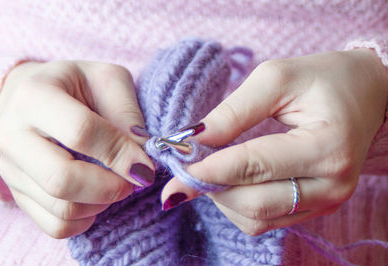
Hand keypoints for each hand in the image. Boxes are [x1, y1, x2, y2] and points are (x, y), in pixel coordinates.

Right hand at [0, 61, 154, 237]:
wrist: (35, 97)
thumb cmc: (76, 85)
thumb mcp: (108, 81)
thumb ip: (127, 113)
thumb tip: (143, 156)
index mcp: (35, 95)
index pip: (81, 132)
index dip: (120, 154)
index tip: (146, 167)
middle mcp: (12, 135)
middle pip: (62, 179)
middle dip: (110, 187)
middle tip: (134, 180)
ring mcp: (10, 169)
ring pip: (60, 208)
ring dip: (102, 203)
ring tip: (116, 184)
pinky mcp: (18, 193)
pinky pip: (55, 225)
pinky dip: (86, 219)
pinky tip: (97, 198)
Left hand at [161, 48, 387, 234]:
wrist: (366, 94)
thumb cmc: (323, 79)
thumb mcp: (277, 78)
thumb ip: (233, 111)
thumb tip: (193, 139)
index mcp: (326, 147)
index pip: (254, 166)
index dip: (209, 168)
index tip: (175, 164)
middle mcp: (330, 185)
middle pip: (253, 203)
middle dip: (210, 187)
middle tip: (184, 168)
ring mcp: (325, 202)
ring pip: (255, 219)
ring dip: (221, 198)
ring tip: (209, 169)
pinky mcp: (316, 208)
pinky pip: (264, 220)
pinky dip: (237, 204)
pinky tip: (229, 180)